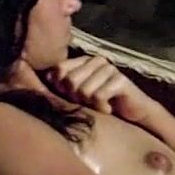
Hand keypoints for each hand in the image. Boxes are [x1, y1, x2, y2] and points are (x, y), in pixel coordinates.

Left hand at [45, 56, 160, 123]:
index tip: (73, 97)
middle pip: (70, 81)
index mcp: (84, 61)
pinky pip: (98, 96)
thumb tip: (43, 76)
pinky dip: (101, 108)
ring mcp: (110, 69)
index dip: (61, 88)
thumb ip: (61, 84)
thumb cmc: (100, 104)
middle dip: (76, 98)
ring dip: (90, 104)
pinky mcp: (121, 80)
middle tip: (89, 102)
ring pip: (84, 91)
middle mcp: (97, 61)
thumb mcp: (76, 94)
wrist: (132, 114)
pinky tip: (108, 108)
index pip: (59, 69)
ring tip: (99, 105)